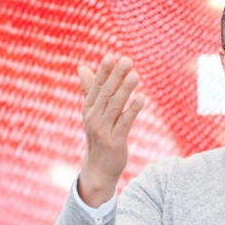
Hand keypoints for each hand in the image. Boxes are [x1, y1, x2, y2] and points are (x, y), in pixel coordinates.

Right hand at [76, 55, 145, 206]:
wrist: (98, 168)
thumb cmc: (98, 135)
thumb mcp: (92, 113)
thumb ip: (89, 90)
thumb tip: (82, 67)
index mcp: (88, 108)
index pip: (96, 86)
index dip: (104, 71)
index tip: (111, 56)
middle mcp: (93, 117)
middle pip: (106, 93)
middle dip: (116, 76)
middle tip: (127, 60)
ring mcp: (103, 129)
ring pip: (115, 106)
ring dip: (126, 89)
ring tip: (136, 75)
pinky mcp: (115, 141)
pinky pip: (125, 122)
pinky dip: (133, 109)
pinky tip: (142, 98)